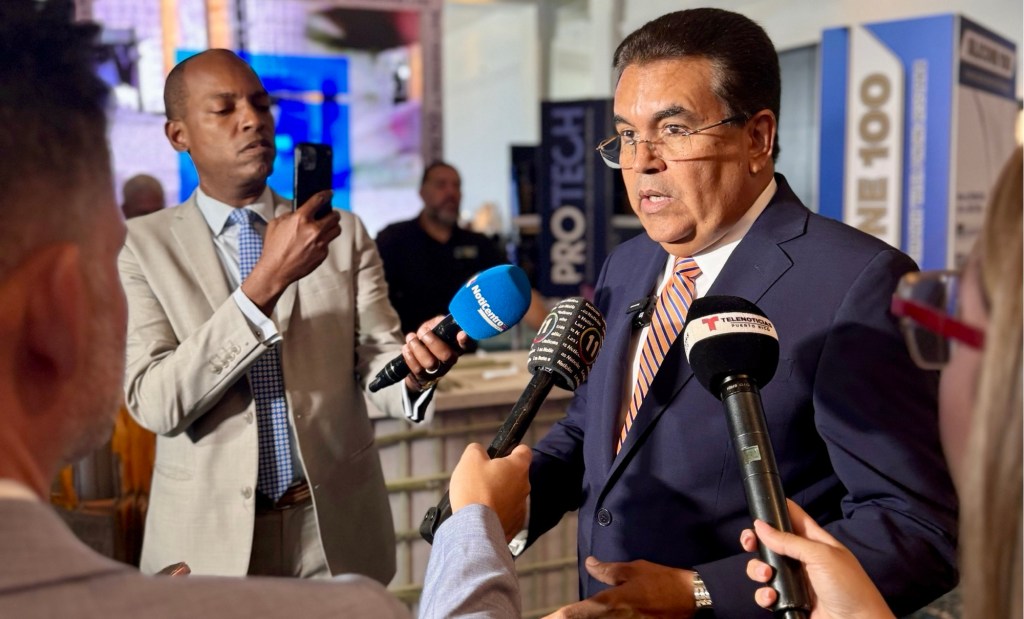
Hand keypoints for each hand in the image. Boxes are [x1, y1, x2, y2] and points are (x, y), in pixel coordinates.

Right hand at [241, 190, 340, 313]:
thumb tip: (299, 212)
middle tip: (330, 214)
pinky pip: (328, 244)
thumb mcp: (276, 224)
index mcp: (301, 219)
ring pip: (336, 229)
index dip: (326, 194)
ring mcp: (320, 243)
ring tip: (328, 226)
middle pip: (334, 216)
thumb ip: (290, 215)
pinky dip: (324, 241)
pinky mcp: (323, 254)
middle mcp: (314, 230)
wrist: (276, 270)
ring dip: (333, 226)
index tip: (330, 193)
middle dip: (333, 213)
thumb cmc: (273, 247)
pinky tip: (315, 243)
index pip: (318, 200)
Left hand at [401, 315, 470, 391]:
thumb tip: (438, 322)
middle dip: (433, 342)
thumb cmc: (429, 339)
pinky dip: (410, 356)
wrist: (417, 359)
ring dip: (417, 348)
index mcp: (456, 346)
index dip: (466, 340)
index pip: (467, 344)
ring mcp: (438, 371)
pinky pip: (418, 369)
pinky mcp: (425, 378)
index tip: (461, 334)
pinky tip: (407, 348)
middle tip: (423, 332)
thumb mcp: (434, 327)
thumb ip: (438, 322)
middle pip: (447, 356)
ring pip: (430, 363)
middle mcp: (450, 360)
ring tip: (411, 338)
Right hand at [449, 443, 530, 542]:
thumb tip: (479, 451)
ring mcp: (521, 508)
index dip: (513, 450)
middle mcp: (525, 486)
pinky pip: (506, 514)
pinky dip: (497, 513)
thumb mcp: (470, 459)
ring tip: (479, 499)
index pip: (524, 451)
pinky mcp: (515, 525)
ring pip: (510, 496)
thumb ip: (477, 449)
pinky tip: (482, 514)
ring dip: (498, 495)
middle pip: (514, 475)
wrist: (475, 527)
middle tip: (481, 479)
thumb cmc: (474, 490)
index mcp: (518, 467)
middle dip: (500, 475)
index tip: (502, 454)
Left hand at [543, 557, 694, 617]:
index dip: (558, 617)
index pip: (578, 612)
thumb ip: (610, 571)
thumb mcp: (635, 570)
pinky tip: (597, 616)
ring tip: (563, 617)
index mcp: (613, 603)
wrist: (694, 599)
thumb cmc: (663, 581)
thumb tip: (590, 563)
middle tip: (549, 618)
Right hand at [739, 499, 894, 618]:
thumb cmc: (848, 586)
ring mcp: (793, 580)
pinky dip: (763, 595)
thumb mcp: (821, 556)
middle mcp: (800, 558)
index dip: (774, 510)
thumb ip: (789, 540)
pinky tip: (771, 597)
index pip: (791, 517)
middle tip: (749, 543)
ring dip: (757, 569)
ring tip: (765, 576)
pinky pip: (766, 594)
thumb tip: (759, 526)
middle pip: (770, 542)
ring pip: (763, 567)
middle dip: (755, 541)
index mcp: (813, 540)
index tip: (757, 509)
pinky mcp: (787, 601)